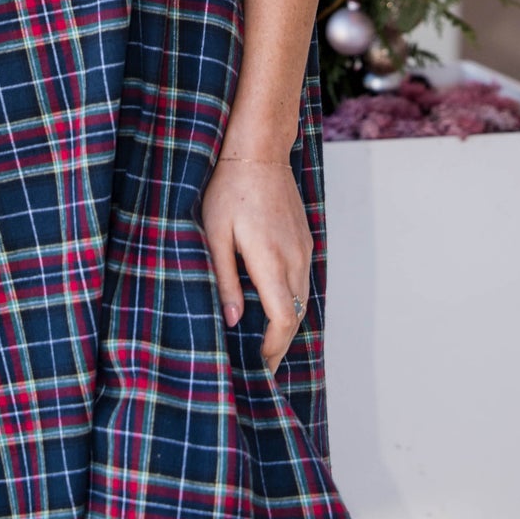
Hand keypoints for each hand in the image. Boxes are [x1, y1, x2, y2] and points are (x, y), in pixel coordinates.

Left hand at [199, 153, 313, 373]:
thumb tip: (233, 320)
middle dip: (280, 345)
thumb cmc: (229, 190)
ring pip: (302, 300)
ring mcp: (303, 249)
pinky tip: (273, 306)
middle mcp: (294, 259)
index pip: (282, 321)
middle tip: (261, 365)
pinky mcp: (304, 240)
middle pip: (295, 316)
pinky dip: (291, 302)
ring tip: (265, 342)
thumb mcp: (215, 234)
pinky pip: (303, 281)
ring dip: (287, 324)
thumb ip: (226, 279)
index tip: (259, 366)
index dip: (272, 349)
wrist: (259, 152)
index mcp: (270, 261)